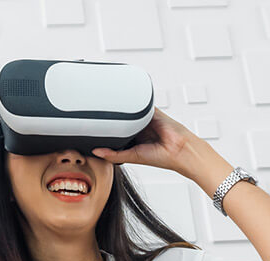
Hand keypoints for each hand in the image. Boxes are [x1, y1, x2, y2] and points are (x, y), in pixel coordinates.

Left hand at [90, 109, 225, 178]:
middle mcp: (138, 130)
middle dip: (109, 118)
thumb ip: (114, 155)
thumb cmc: (161, 157)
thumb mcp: (132, 157)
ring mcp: (145, 120)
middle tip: (92, 111)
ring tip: (103, 100)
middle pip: (120, 121)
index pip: (115, 133)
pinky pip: (141, 102)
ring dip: (120, 107)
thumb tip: (96, 152)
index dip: (104, 130)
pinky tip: (122, 94)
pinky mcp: (152, 111)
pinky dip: (133, 98)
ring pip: (128, 111)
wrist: (179, 149)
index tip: (90, 126)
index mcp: (132, 141)